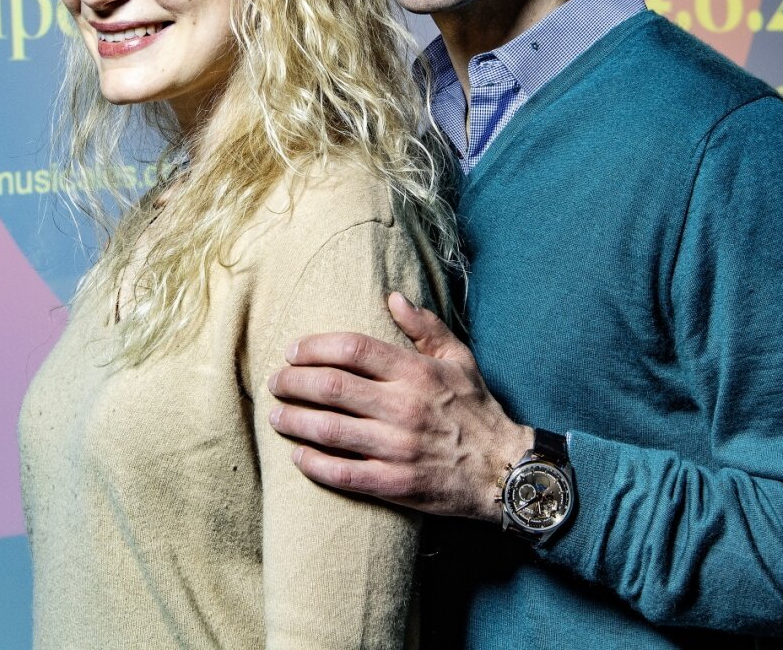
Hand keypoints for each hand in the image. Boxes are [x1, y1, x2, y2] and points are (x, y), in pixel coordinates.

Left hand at [267, 292, 532, 518]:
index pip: (352, 349)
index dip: (314, 347)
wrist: (506, 472)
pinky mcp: (397, 485)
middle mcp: (404, 407)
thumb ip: (425, 326)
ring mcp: (398, 448)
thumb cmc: (477, 410)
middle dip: (294, 381)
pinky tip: (298, 456)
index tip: (293, 350)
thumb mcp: (459, 359)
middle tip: (276, 381)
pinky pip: (344, 475)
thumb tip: (393, 297)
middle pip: (332, 387)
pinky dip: (315, 465)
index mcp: (416, 372)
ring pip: (330, 430)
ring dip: (294, 420)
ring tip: (275, 415)